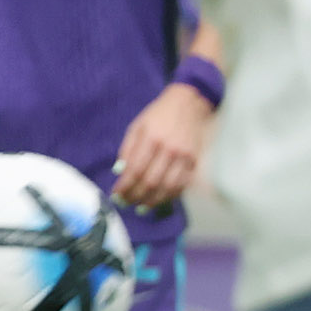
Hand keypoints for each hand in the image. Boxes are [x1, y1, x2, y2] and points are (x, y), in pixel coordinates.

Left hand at [112, 82, 212, 209]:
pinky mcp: (194, 161)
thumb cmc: (159, 115)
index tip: (116, 194)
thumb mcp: (137, 126)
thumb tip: (119, 172)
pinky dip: (169, 196)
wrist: (189, 103)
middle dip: (135, 196)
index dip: (124, 186)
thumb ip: (127, 149)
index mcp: (152, 138)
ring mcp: (184, 156)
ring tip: (140, 207)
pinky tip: (158, 200)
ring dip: (152, 201)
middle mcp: (169, 149)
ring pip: (167, 188)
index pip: (136, 170)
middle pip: (150, 181)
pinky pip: (182, 185)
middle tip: (125, 202)